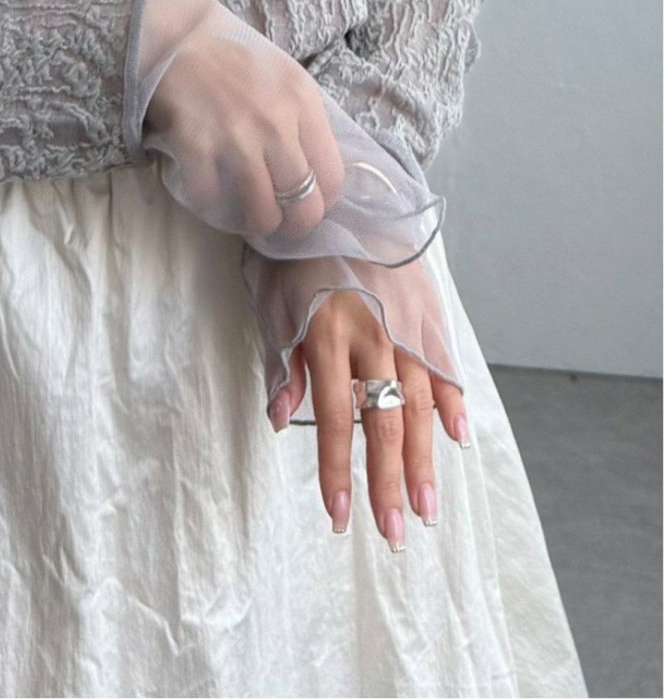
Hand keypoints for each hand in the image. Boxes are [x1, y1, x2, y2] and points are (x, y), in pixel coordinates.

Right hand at [136, 0, 346, 245]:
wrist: (178, 40)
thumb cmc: (235, 59)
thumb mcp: (287, 77)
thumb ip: (306, 119)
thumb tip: (320, 172)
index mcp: (303, 103)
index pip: (332, 176)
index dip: (322, 200)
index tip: (308, 204)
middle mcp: (275, 123)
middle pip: (302, 202)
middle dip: (295, 225)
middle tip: (283, 226)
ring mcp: (235, 137)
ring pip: (261, 211)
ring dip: (257, 224)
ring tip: (251, 221)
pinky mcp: (196, 145)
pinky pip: (212, 199)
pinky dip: (213, 209)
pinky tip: (214, 201)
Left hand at [266, 258, 469, 549]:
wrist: (341, 198)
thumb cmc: (296, 256)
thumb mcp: (271, 302)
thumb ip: (280, 361)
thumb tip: (278, 418)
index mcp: (325, 334)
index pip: (329, 418)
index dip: (335, 471)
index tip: (339, 517)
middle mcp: (371, 334)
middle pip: (382, 422)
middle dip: (387, 484)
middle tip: (394, 534)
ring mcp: (405, 325)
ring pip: (418, 404)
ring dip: (423, 461)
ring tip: (425, 508)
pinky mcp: (428, 314)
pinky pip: (444, 366)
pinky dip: (454, 403)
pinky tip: (459, 439)